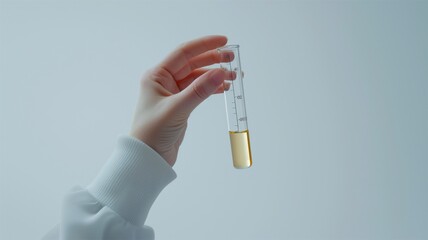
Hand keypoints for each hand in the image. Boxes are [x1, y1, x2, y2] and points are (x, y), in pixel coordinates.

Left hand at [130, 35, 233, 165]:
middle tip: (233, 60)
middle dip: (214, 60)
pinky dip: (212, 88)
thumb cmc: (153, 132)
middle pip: (193, 63)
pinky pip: (199, 90)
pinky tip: (224, 88)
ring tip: (235, 76)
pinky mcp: (180, 105)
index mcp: (158, 75)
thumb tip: (221, 73)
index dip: (205, 45)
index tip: (224, 42)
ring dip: (215, 75)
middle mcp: (164, 81)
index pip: (184, 53)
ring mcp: (173, 93)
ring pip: (198, 77)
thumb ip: (199, 91)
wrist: (147, 157)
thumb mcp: (177, 109)